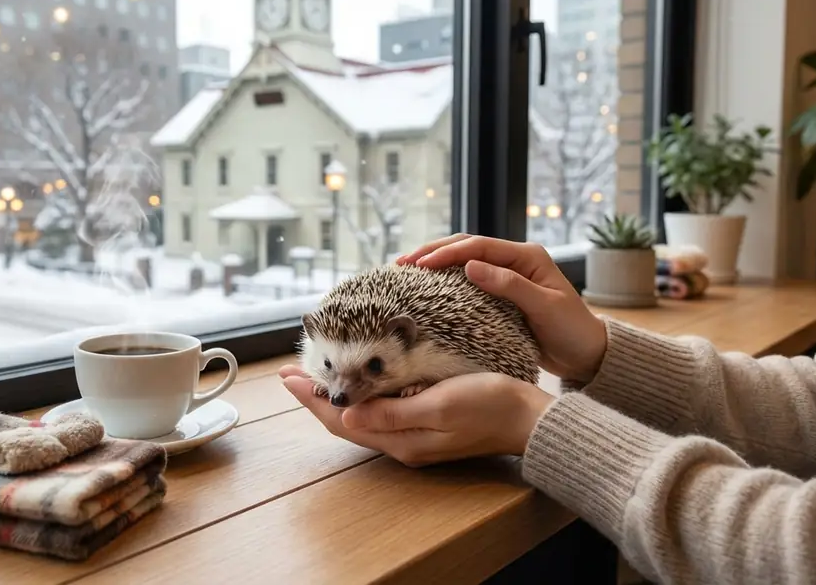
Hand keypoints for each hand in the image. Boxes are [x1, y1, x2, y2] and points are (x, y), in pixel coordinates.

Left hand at [279, 365, 555, 466]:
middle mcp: (401, 442)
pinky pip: (380, 413)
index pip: (342, 420)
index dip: (312, 399)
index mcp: (400, 440)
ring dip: (337, 396)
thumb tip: (347, 416)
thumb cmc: (489, 405)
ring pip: (362, 417)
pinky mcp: (425, 424)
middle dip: (317, 397)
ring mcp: (413, 436)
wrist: (528, 419)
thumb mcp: (439, 405)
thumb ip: (392, 414)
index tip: (287, 377)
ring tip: (317, 374)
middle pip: (346, 421)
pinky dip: (362, 397)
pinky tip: (360, 382)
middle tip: (292, 372)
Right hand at [397, 234, 607, 383]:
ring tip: (406, 271)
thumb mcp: (544, 306)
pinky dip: (445, 281)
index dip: (446, 253)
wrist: (587, 354)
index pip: (478, 246)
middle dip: (433, 252)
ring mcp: (507, 276)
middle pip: (467, 247)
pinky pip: (468, 282)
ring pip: (464, 262)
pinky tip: (427, 289)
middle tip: (402, 262)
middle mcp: (515, 260)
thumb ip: (509, 285)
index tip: (419, 264)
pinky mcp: (501, 294)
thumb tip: (470, 265)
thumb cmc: (571, 330)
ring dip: (436, 264)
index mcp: (527, 256)